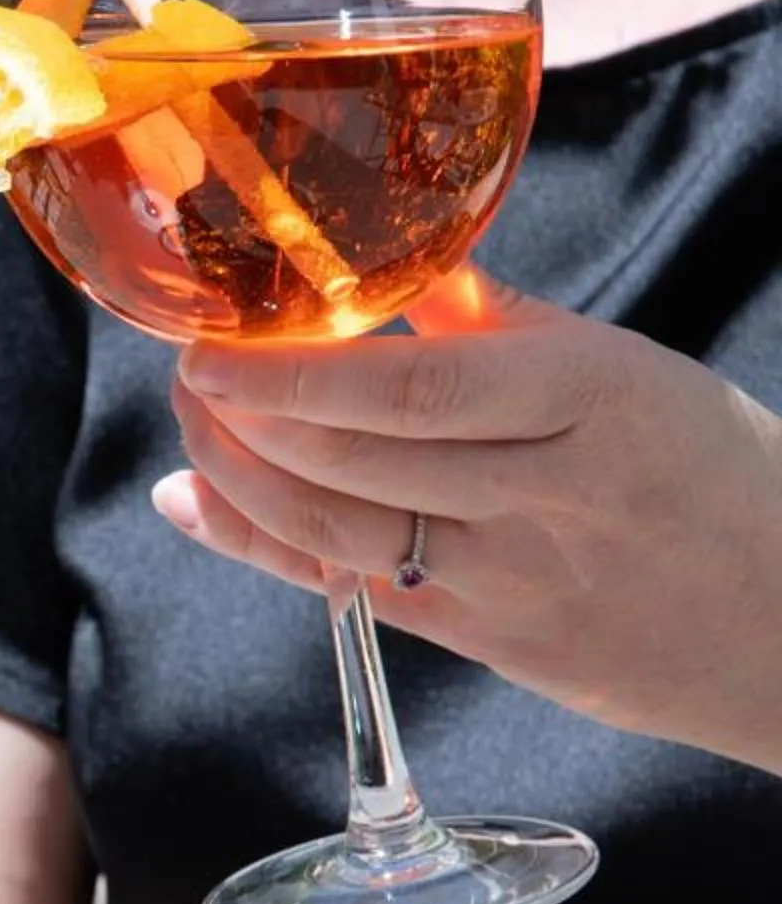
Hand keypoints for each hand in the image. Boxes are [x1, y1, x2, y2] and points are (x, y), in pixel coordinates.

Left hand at [150, 273, 781, 770]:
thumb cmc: (717, 474)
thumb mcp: (633, 369)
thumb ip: (506, 322)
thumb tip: (397, 257)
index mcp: (590, 399)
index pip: (416, 389)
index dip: (297, 372)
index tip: (217, 341)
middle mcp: (544, 496)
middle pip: (357, 464)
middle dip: (246, 419)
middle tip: (187, 370)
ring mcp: (511, 583)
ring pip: (340, 536)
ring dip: (243, 481)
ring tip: (192, 429)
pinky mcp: (488, 646)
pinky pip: (352, 595)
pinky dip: (263, 548)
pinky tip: (198, 505)